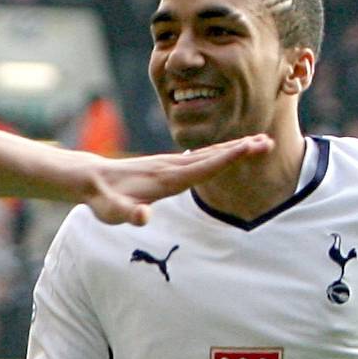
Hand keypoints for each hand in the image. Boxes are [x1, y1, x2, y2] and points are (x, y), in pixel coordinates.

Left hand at [78, 134, 273, 224]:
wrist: (90, 179)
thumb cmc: (102, 200)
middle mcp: (171, 167)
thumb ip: (127, 215)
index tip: (251, 147)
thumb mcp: (111, 213)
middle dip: (240, 149)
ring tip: (258, 142)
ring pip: (208, 154)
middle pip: (212, 156)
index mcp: (166, 178)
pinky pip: (199, 157)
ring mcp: (169, 164)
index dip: (228, 158)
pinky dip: (217, 152)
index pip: (203, 166)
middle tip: (267, 141)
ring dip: (233, 148)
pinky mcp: (167, 166)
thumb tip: (142, 217)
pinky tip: (226, 150)